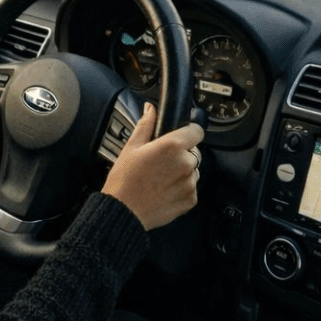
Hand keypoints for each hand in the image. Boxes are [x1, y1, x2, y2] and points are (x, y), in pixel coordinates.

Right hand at [101, 103, 203, 230]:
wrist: (124, 211)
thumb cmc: (124, 179)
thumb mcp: (131, 146)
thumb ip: (146, 124)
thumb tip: (151, 109)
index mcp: (171, 146)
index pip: (196, 131)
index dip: (188, 131)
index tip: (181, 135)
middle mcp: (185, 163)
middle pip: (193, 151)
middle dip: (181, 154)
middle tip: (160, 161)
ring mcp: (190, 183)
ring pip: (192, 170)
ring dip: (182, 171)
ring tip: (160, 177)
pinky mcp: (191, 200)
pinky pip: (191, 188)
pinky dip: (181, 188)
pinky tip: (163, 189)